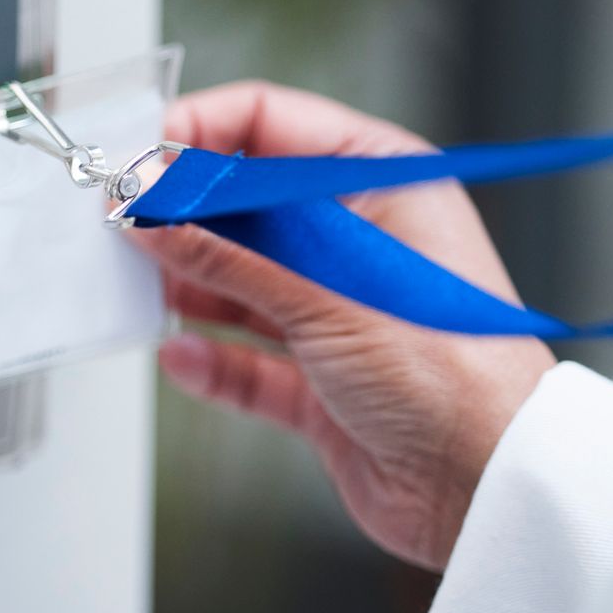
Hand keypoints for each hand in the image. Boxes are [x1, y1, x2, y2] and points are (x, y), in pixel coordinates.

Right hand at [135, 82, 555, 570]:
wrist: (491, 488)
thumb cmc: (456, 374)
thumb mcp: (323, 294)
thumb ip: (225, 250)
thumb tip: (151, 208)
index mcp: (381, 182)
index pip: (271, 125)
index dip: (199, 134)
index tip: (140, 159)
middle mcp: (358, 240)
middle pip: (244, 204)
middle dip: (181, 215)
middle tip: (121, 224)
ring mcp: (337, 312)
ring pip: (238, 281)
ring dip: (188, 287)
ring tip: (137, 286)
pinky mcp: (321, 383)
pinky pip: (246, 360)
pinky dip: (209, 359)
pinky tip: (181, 356)